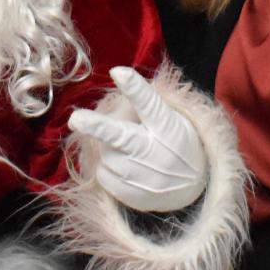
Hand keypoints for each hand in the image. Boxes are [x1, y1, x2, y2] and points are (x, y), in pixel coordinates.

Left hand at [66, 66, 207, 213]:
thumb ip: (139, 105)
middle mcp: (157, 153)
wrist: (194, 186)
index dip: (134, 89)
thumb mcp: (168, 116)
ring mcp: (145, 178)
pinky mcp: (133, 197)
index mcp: (168, 127)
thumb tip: (101, 107)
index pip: (150, 105)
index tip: (118, 72)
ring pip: (107, 154)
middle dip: (98, 127)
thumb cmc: (173, 139)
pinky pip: (104, 175)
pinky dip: (108, 167)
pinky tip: (125, 165)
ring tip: (127, 149)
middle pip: (123, 138)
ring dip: (109, 147)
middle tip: (75, 119)